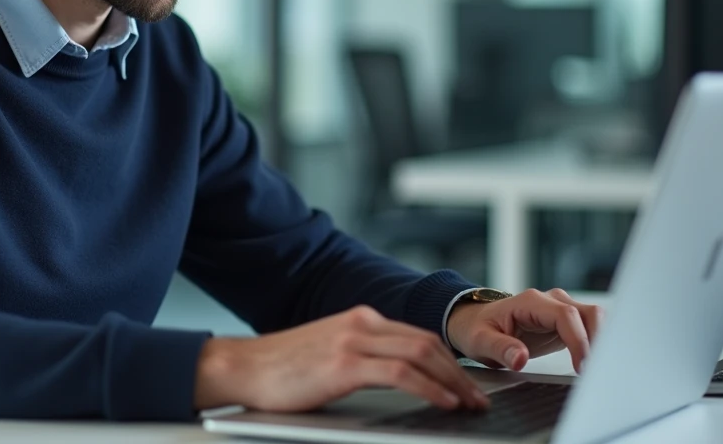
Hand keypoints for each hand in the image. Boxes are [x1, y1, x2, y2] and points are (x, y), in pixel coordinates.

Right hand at [194, 305, 489, 413]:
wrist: (243, 368)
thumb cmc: (281, 369)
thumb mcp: (330, 354)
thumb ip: (362, 358)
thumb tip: (400, 380)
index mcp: (359, 319)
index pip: (418, 336)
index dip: (449, 360)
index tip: (467, 384)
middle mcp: (360, 323)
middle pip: (427, 342)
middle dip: (459, 372)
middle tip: (479, 397)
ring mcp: (352, 341)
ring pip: (421, 354)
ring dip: (453, 381)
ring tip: (470, 404)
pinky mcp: (344, 364)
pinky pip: (401, 374)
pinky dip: (430, 388)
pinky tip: (443, 403)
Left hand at [445, 288, 603, 372]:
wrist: (476, 323)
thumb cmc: (477, 329)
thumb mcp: (480, 341)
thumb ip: (500, 348)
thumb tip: (519, 358)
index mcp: (530, 303)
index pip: (565, 316)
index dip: (578, 340)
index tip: (582, 367)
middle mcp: (550, 301)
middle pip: (589, 313)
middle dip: (599, 340)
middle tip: (598, 371)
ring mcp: (560, 310)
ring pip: (596, 318)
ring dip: (603, 342)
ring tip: (600, 370)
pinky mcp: (566, 323)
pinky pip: (591, 329)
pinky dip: (598, 344)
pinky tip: (597, 365)